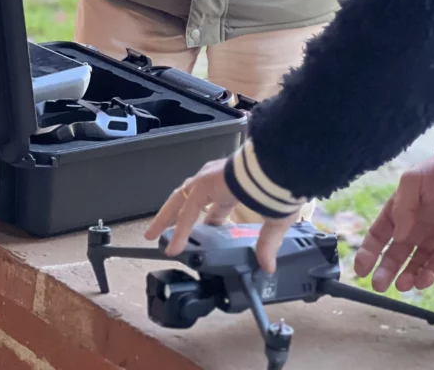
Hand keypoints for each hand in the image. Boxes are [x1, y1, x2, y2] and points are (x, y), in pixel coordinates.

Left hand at [144, 158, 295, 272]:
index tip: (204, 233)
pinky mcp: (205, 185)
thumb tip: (269, 266)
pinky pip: (188, 211)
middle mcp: (216, 180)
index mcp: (233, 186)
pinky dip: (181, 230)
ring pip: (180, 201)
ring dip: (167, 219)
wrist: (278, 166)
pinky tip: (174, 248)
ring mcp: (208, 181)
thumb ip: (268, 243)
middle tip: (162, 231)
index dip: (208, 221)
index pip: (214, 204)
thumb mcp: (275, 219)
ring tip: (153, 235)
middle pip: (187, 199)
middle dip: (174, 215)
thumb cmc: (280, 185)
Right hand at [354, 152, 433, 292]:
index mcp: (398, 212)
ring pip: (414, 264)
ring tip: (402, 285)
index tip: (360, 271)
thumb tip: (398, 235)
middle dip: (385, 271)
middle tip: (379, 285)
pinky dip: (429, 276)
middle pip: (393, 255)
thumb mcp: (413, 181)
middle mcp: (411, 229)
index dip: (368, 253)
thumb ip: (402, 206)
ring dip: (406, 277)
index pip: (378, 236)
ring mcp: (429, 239)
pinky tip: (422, 281)